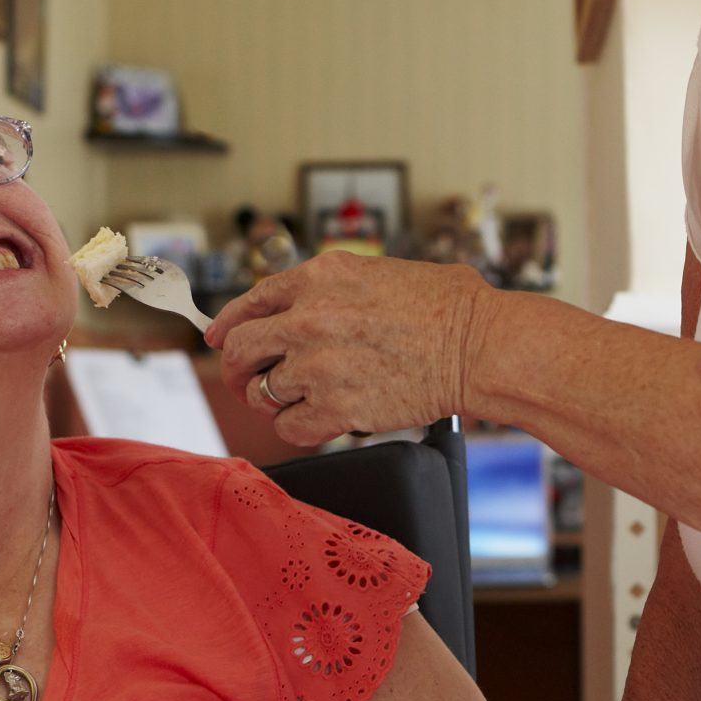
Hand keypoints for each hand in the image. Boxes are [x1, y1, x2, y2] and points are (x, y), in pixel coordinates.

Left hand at [208, 253, 493, 445]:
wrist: (480, 346)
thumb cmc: (448, 308)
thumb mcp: (378, 272)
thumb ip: (329, 289)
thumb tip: (294, 308)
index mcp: (319, 277)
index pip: (250, 302)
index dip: (228, 324)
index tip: (220, 338)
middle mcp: (309, 318)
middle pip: (240, 350)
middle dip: (239, 369)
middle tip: (248, 381)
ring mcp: (319, 365)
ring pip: (264, 393)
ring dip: (279, 400)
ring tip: (307, 397)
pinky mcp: (335, 408)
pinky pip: (290, 428)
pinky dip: (298, 428)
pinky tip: (318, 419)